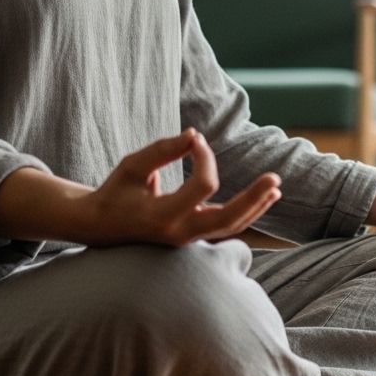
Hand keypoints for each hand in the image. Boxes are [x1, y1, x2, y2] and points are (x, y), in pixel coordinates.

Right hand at [85, 128, 280, 246]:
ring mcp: (188, 239)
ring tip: (275, 188)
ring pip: (231, 227)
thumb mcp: (132, 166)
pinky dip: (246, 213)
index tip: (195, 140)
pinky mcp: (193, 238)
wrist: (100, 227)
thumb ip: (163, 150)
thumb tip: (195, 135)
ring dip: (256, 207)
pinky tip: (263, 199)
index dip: (205, 158)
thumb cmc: (116, 192)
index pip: (203, 186)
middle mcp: (179, 233)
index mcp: (162, 216)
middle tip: (275, 179)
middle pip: (228, 219)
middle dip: (253, 199)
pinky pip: (225, 227)